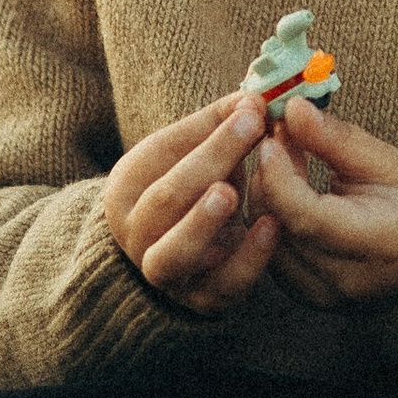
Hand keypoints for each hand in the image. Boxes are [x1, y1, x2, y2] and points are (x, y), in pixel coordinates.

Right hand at [101, 92, 278, 314]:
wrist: (179, 253)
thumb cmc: (191, 186)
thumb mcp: (194, 151)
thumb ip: (222, 121)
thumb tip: (257, 96)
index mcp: (126, 190)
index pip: (159, 157)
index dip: (205, 133)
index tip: (251, 108)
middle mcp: (137, 235)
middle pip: (164, 201)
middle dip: (208, 161)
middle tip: (249, 131)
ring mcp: (167, 274)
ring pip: (173, 256)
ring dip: (201, 223)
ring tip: (231, 193)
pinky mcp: (202, 301)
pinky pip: (222, 287)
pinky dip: (247, 260)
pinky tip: (271, 227)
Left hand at [255, 101, 397, 311]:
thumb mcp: (386, 163)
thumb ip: (336, 139)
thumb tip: (293, 107)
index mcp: (376, 245)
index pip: (308, 219)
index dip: (280, 178)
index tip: (272, 139)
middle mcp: (343, 280)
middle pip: (279, 227)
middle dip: (269, 175)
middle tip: (278, 132)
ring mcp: (318, 293)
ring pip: (264, 238)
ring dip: (266, 190)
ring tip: (286, 154)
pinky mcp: (301, 292)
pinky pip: (266, 249)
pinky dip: (269, 211)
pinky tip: (285, 184)